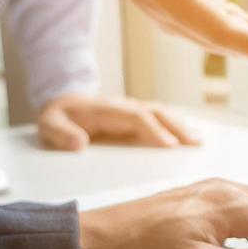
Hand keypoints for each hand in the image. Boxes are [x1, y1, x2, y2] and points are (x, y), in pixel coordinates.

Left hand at [38, 93, 199, 150]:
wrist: (59, 103)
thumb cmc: (57, 116)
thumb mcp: (48, 124)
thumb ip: (60, 133)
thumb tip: (80, 143)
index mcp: (106, 109)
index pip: (136, 116)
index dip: (154, 129)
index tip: (170, 145)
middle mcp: (123, 107)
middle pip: (156, 112)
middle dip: (177, 127)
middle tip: (195, 143)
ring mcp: (131, 111)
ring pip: (161, 114)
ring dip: (180, 126)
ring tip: (198, 141)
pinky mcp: (134, 118)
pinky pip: (159, 119)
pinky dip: (175, 126)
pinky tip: (188, 137)